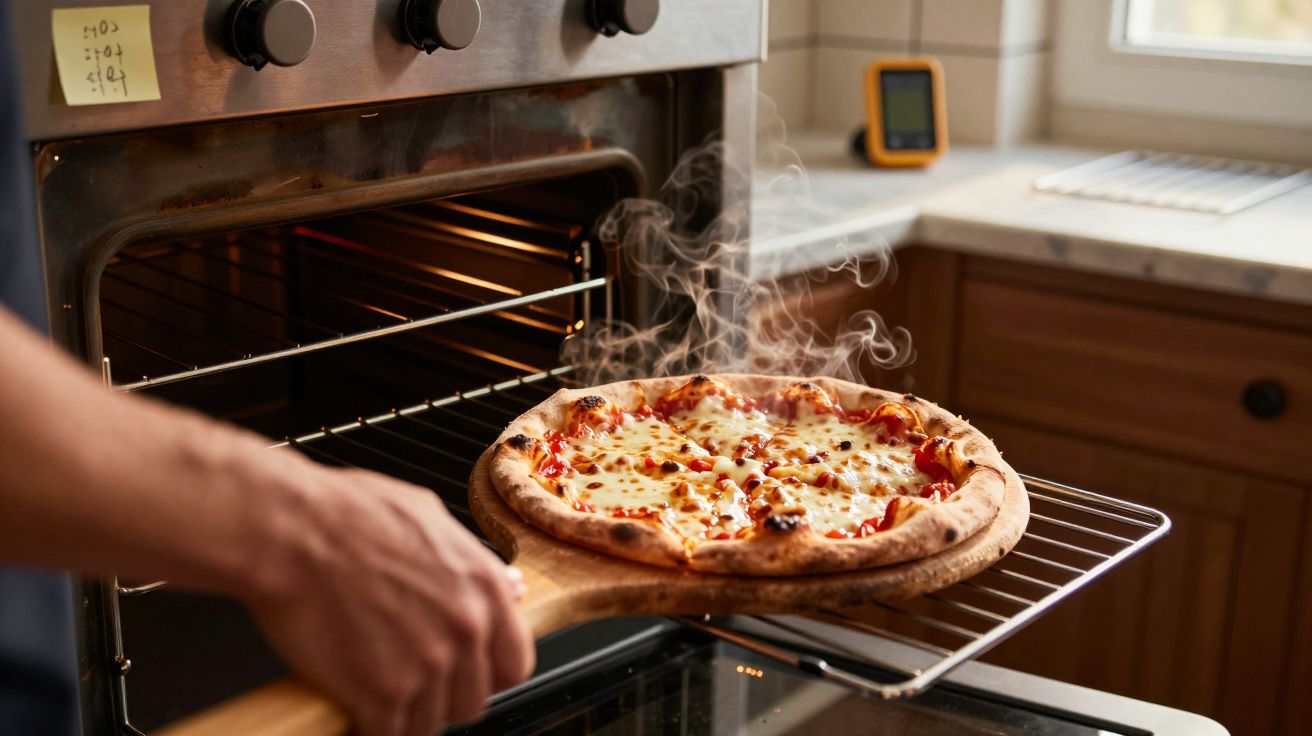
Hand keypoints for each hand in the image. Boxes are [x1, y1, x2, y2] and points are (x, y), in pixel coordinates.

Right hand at [245, 459, 533, 735]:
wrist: (289, 532)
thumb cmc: (346, 514)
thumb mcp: (428, 518)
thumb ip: (474, 562)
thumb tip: (511, 587)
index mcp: (484, 587)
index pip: (515, 662)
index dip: (488, 673)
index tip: (465, 672)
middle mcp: (466, 628)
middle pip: (473, 700)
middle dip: (443, 696)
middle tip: (411, 680)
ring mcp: (428, 665)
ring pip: (432, 724)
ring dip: (405, 715)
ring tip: (377, 691)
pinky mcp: (382, 693)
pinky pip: (389, 735)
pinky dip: (370, 729)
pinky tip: (355, 711)